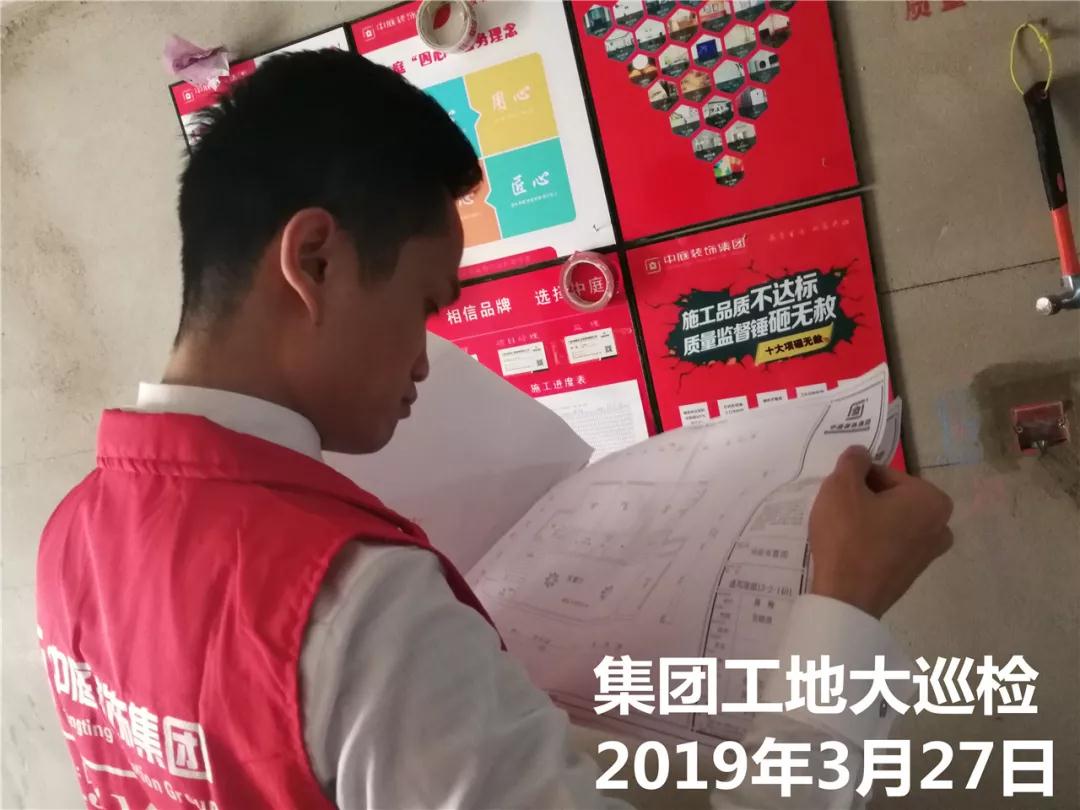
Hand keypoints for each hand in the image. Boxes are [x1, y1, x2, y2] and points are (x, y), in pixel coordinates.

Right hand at [808, 445, 953, 618]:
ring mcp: (929, 553)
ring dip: (867, 520)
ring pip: (890, 521)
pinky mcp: (912, 573)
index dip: (857, 481)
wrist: (846, 598)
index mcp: (932, 499)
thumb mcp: (841, 487)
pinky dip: (871, 542)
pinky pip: (889, 544)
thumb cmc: (848, 536)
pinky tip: (850, 550)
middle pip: (891, 498)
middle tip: (839, 513)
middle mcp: (941, 525)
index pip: (885, 474)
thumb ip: (853, 461)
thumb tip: (861, 454)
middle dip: (865, 500)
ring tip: (842, 532)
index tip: (839, 496)